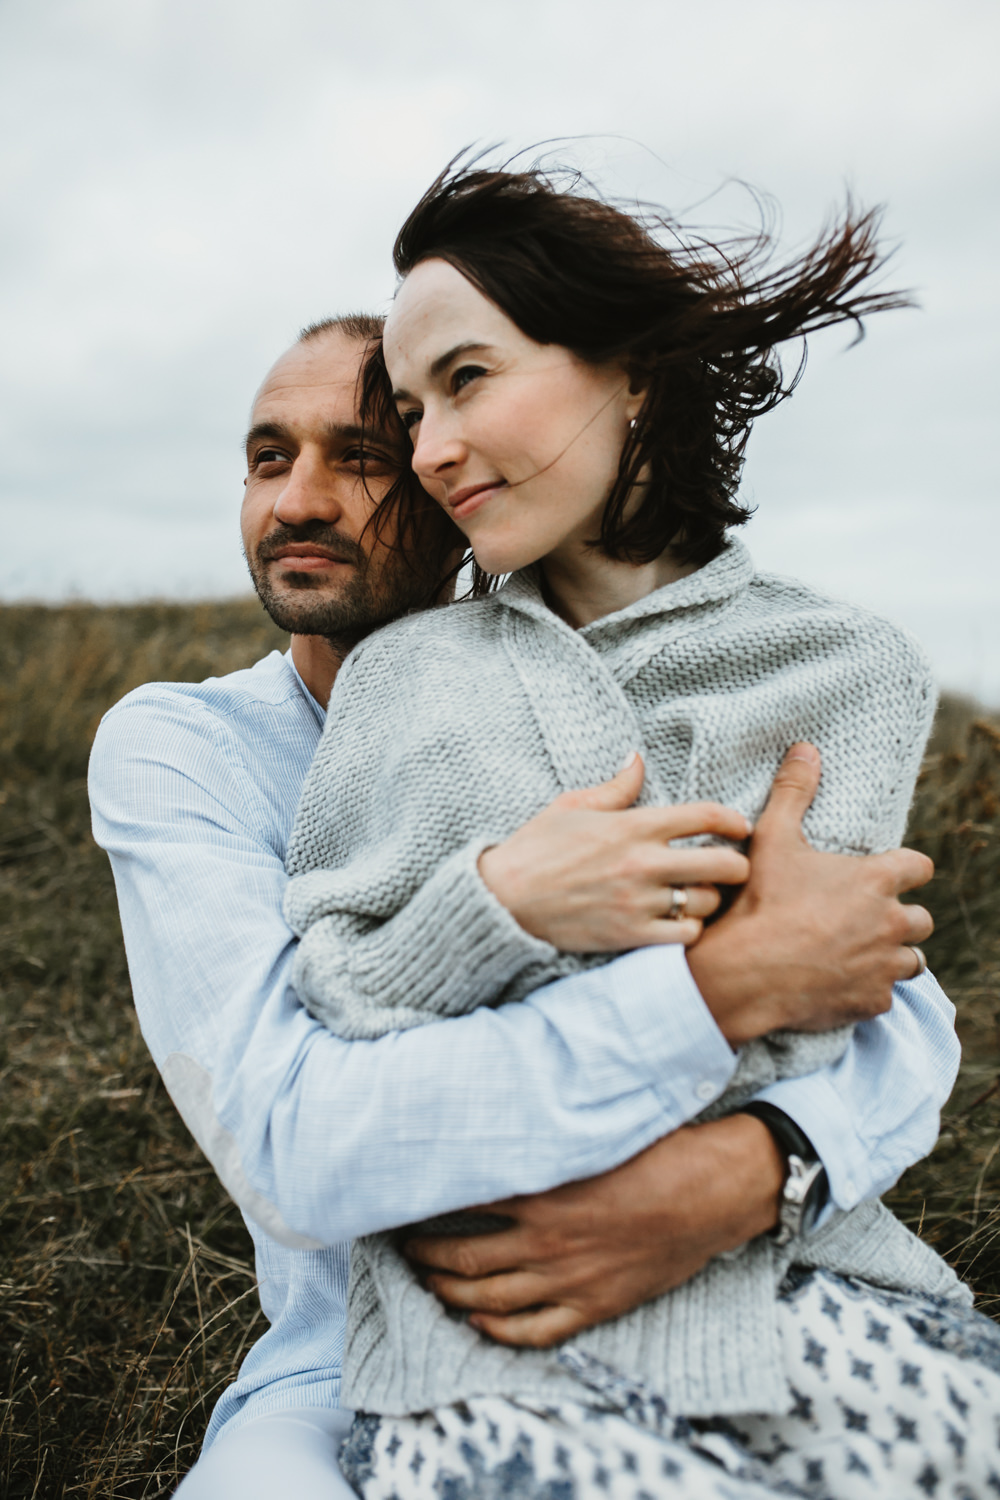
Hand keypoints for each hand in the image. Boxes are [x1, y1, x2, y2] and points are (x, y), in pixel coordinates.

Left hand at [404, 1115, 784, 1347]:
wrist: (714, 1193)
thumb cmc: (657, 1152)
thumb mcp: (594, 1132)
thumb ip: (546, 1129)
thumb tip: (506, 1107)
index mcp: (542, 1192)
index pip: (464, 1200)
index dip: (427, 1200)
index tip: (402, 1195)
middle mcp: (547, 1241)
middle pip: (463, 1258)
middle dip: (423, 1255)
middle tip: (400, 1247)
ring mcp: (569, 1279)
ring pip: (489, 1298)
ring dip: (447, 1293)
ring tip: (425, 1282)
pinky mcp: (594, 1305)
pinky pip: (534, 1330)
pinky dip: (499, 1331)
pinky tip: (479, 1322)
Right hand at [478, 753, 749, 951]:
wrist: (503, 899)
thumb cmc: (536, 849)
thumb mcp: (572, 805)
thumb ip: (615, 787)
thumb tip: (637, 758)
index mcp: (633, 825)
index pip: (706, 815)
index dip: (734, 820)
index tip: (740, 826)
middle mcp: (643, 862)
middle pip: (724, 863)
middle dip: (737, 864)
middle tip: (731, 866)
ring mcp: (639, 901)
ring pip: (708, 902)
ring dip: (711, 898)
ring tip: (702, 895)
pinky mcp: (630, 935)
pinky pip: (684, 935)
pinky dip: (689, 929)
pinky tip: (679, 921)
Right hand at [688, 743, 933, 1046]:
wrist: (746, 971)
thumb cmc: (761, 901)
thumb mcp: (772, 838)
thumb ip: (793, 792)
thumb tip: (806, 749)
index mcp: (876, 880)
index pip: (920, 867)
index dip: (905, 870)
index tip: (888, 875)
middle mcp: (891, 922)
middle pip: (922, 919)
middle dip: (900, 919)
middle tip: (865, 919)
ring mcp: (885, 965)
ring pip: (913, 961)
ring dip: (893, 956)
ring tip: (860, 954)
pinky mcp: (873, 1000)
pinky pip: (885, 995)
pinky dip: (869, 990)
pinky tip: (841, 984)